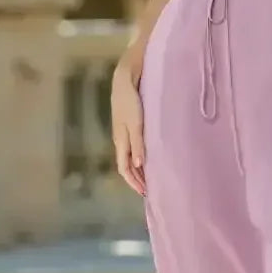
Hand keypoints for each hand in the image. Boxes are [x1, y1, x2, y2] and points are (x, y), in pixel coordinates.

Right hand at [111, 58, 145, 196]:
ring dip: (139, 170)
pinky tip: (149, 157)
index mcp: (121, 141)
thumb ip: (138, 143)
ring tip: (150, 178)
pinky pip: (133, 148)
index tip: (146, 193)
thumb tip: (139, 165)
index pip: (124, 169)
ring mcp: (124, 133)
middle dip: (137, 179)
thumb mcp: (136, 123)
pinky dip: (140, 157)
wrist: (125, 79)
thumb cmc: (130, 100)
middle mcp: (120, 140)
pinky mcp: (128, 125)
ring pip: (130, 158)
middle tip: (150, 190)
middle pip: (127, 165)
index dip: (134, 182)